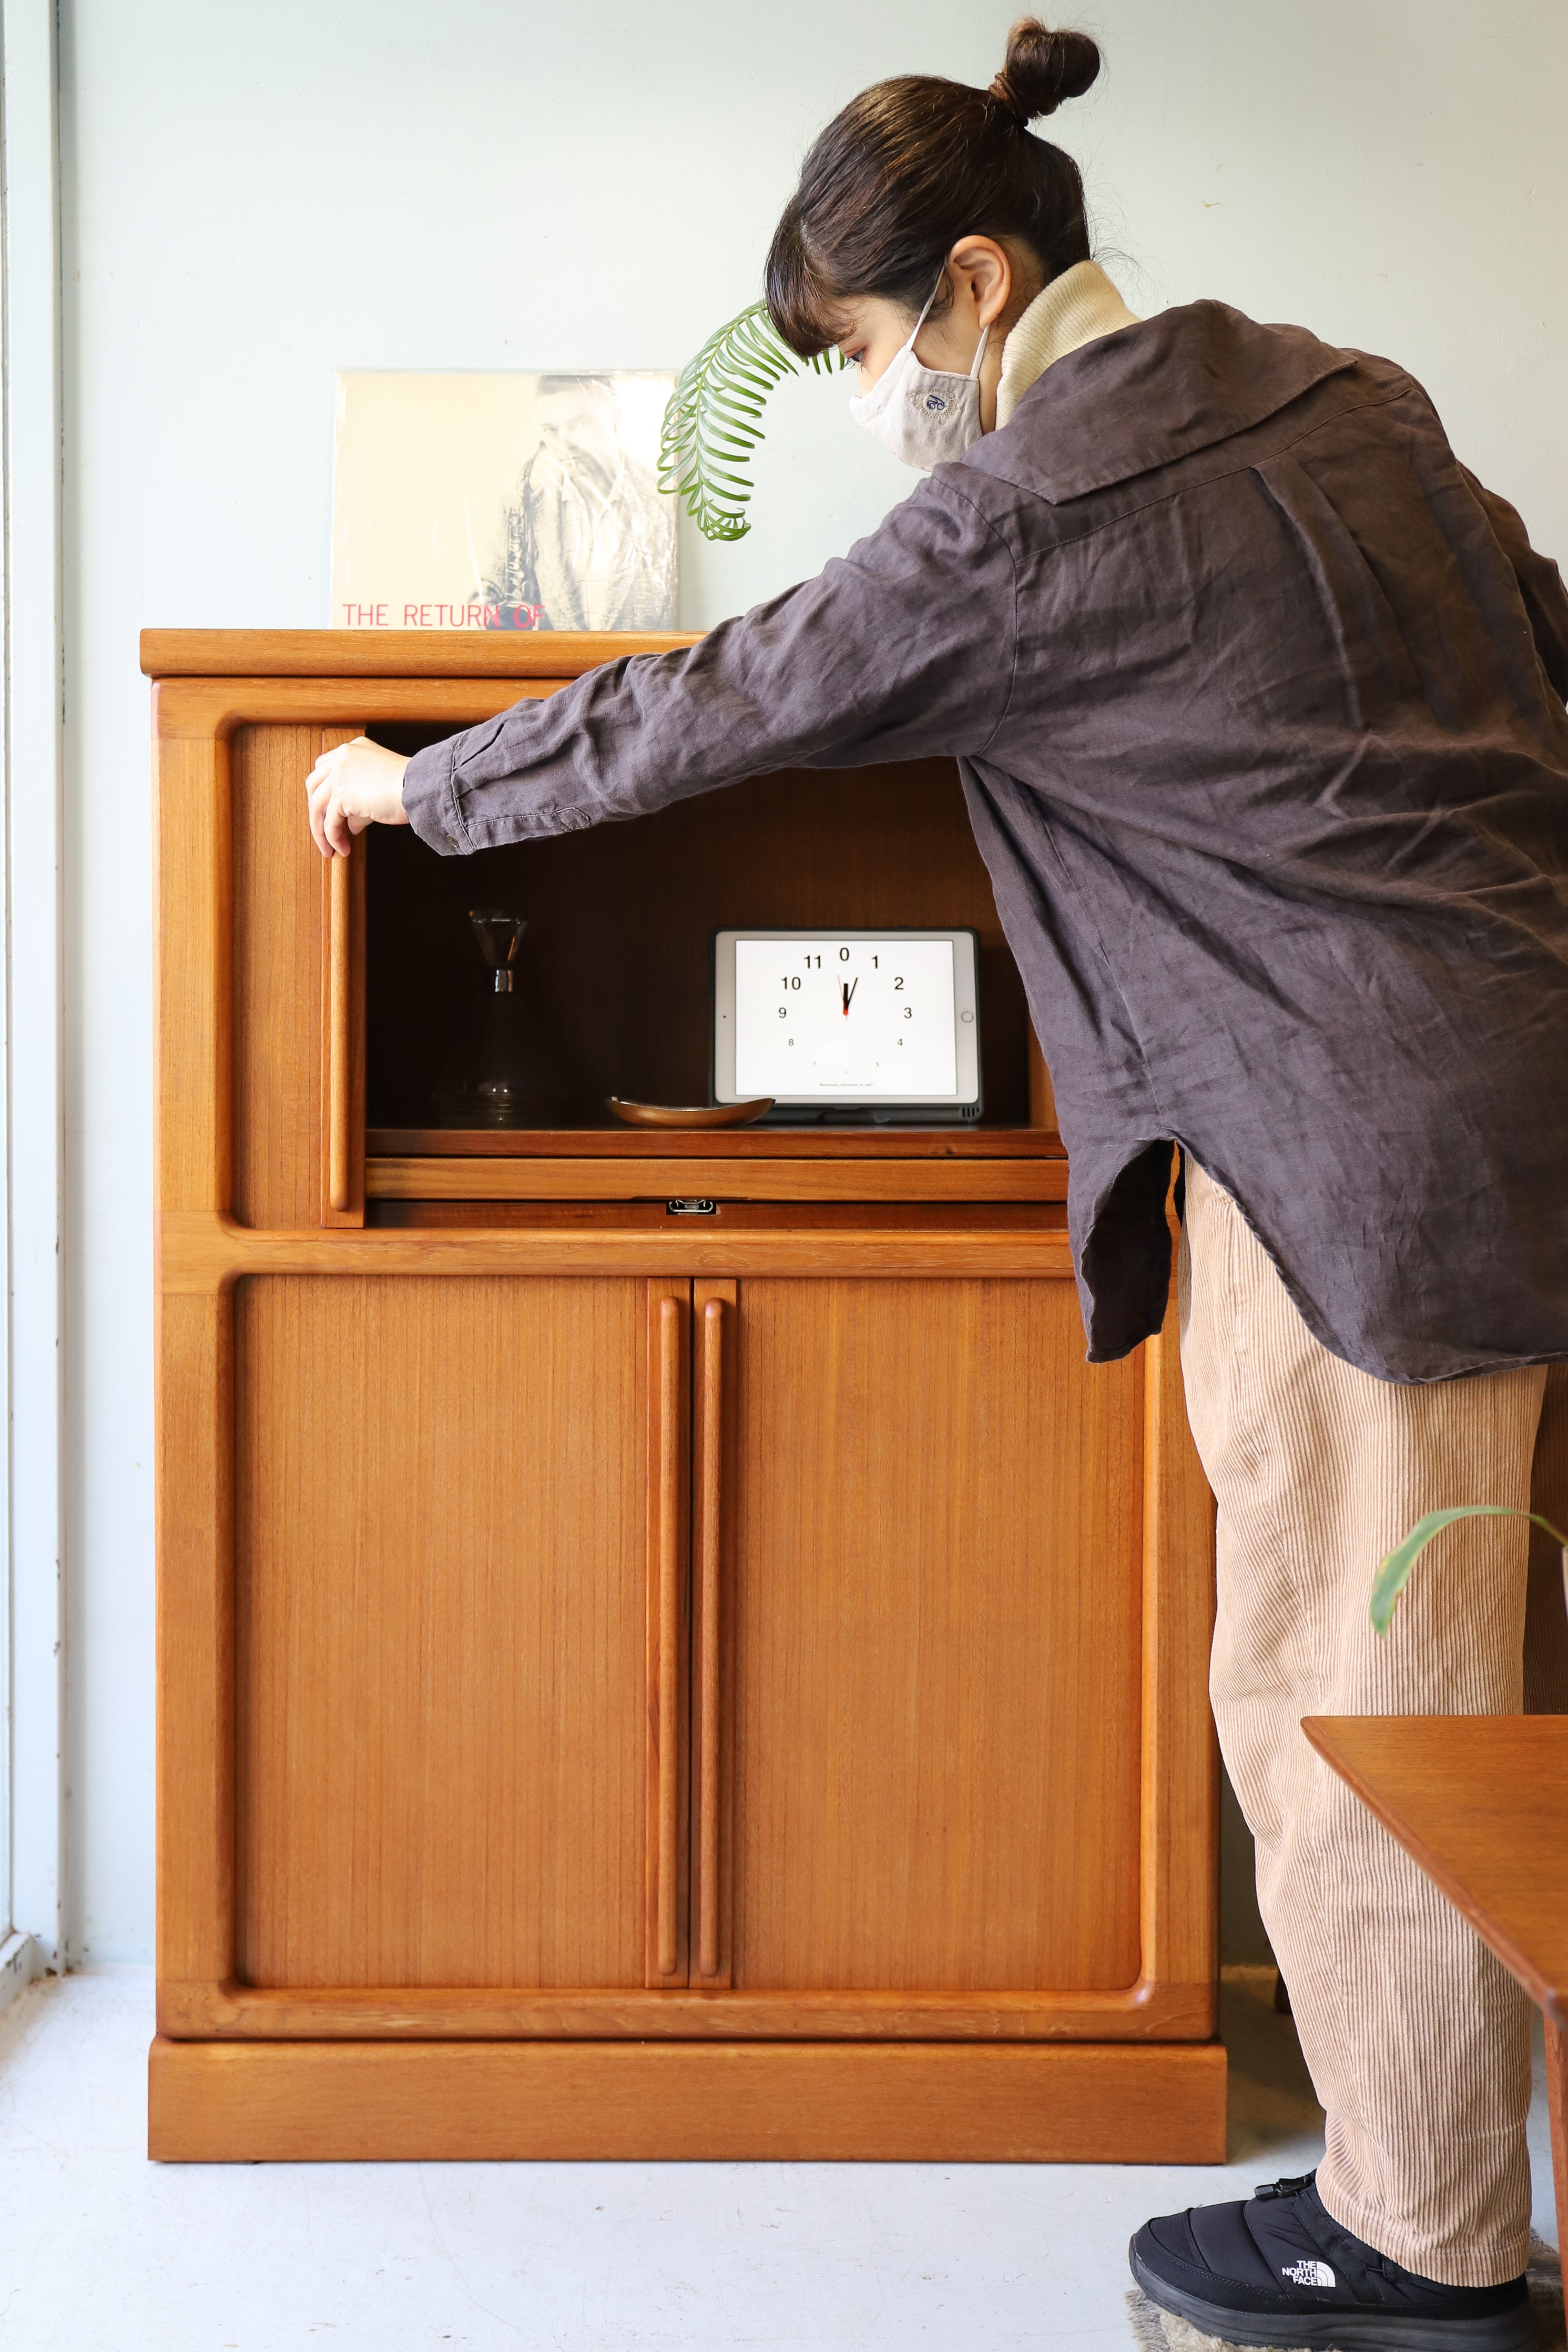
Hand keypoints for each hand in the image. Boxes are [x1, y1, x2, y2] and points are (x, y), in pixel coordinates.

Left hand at [305, 737, 410, 856]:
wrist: (420, 787)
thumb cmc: (410, 787)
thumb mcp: (379, 786)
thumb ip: (359, 801)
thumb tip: (349, 824)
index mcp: (352, 749)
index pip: (323, 768)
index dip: (321, 791)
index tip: (326, 810)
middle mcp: (342, 757)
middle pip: (313, 786)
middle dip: (316, 812)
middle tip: (323, 832)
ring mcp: (339, 773)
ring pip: (317, 806)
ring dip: (321, 831)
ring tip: (330, 848)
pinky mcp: (342, 793)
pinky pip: (330, 821)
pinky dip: (333, 838)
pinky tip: (343, 848)